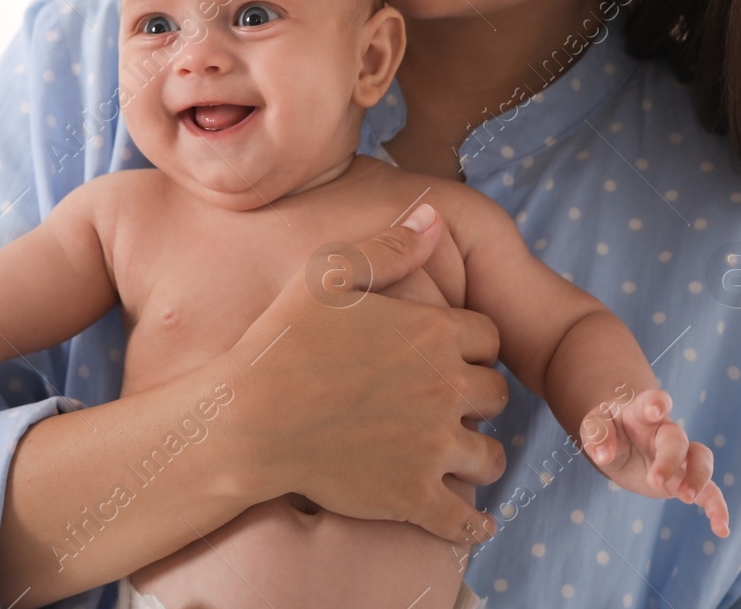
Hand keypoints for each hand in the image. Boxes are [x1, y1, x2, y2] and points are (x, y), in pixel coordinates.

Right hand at [224, 207, 508, 548]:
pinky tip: (468, 520)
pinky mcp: (414, 497)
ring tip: (451, 457)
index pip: (487, 338)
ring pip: (489, 457)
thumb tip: (435, 216)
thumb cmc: (280, 342)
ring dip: (475, 456)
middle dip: (474, 398)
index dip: (468, 345)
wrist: (246, 420)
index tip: (447, 354)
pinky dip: (472, 523)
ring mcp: (432, 447)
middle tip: (446, 403)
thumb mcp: (326, 274)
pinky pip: (466, 520)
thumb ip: (388, 246)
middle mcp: (445, 388)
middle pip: (495, 396)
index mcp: (432, 333)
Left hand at [580, 387, 729, 536]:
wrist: (623, 443)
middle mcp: (666, 432)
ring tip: (687, 498)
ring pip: (701, 460)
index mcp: (642, 413)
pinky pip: (709, 491)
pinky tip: (721, 529)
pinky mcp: (686, 479)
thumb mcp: (595, 427)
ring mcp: (680, 456)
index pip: (653, 401)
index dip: (656, 403)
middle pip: (677, 440)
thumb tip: (603, 455)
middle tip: (654, 480)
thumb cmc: (610, 430)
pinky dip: (717, 508)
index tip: (656, 408)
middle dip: (669, 459)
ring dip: (698, 478)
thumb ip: (597, 435)